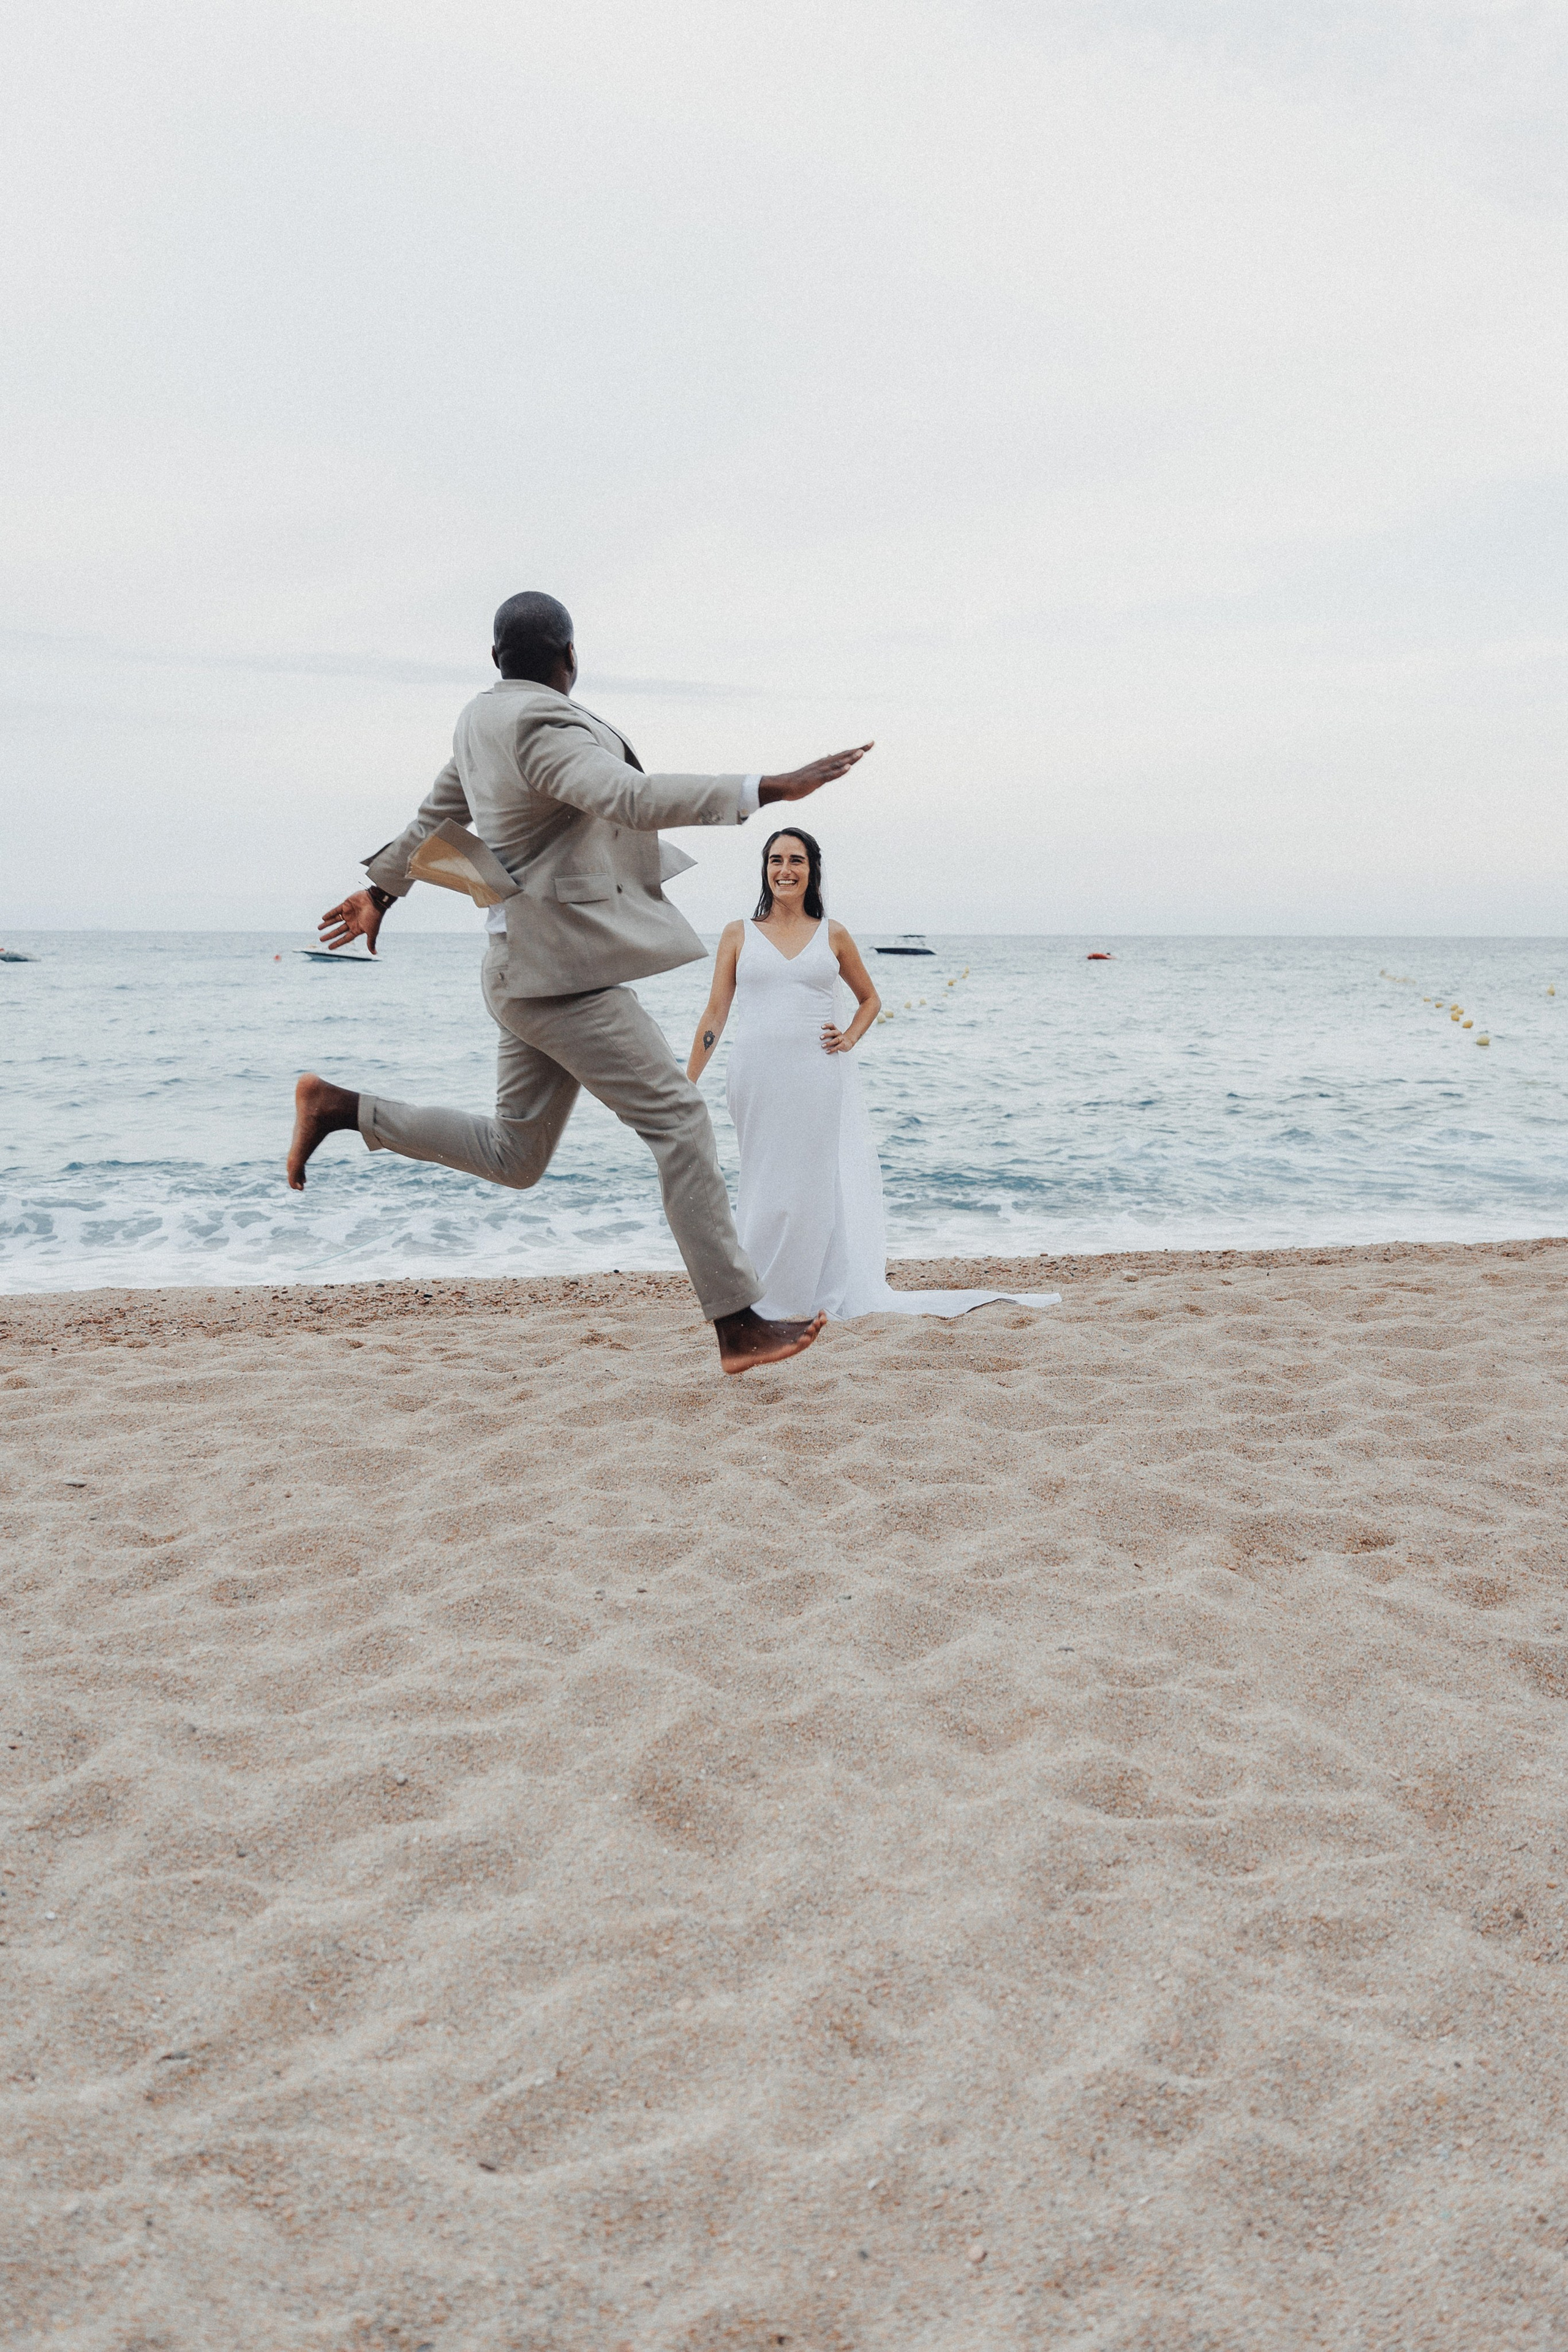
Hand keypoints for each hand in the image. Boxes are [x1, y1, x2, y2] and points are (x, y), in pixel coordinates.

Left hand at [318, 888, 386, 955]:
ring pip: (335, 920)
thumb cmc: (374, 917)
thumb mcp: (372, 932)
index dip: (337, 943)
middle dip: (329, 935)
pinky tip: (323, 918)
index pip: (345, 938)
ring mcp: (348, 913)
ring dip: (327, 924)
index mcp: (357, 929)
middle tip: (321, 939)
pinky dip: (329, 914)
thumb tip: (375, 954)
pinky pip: (335, 910)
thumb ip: (371, 942)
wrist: (375, 901)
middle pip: (338, 930)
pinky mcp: (346, 905)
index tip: (329, 948)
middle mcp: (352, 922)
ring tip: (318, 928)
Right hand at [759, 742, 873, 803]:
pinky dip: (840, 771)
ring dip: (851, 758)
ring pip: (839, 763)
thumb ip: (824, 765)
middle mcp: (825, 764)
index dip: (856, 750)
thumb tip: (830, 756)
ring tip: (862, 752)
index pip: (844, 755)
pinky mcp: (817, 779)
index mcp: (825, 763)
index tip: (868, 745)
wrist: (784, 786)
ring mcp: (821, 771)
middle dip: (859, 750)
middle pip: (845, 755)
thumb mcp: (815, 771)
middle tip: (871, 743)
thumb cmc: (798, 780)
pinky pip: (831, 775)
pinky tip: (848, 767)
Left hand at [821, 1023, 853, 1054]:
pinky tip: (827, 1051)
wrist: (848, 1042)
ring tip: (822, 1046)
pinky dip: (832, 1049)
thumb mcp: (833, 1035)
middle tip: (820, 1037)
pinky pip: (837, 1047)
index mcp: (835, 1030)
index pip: (831, 1025)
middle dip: (827, 1035)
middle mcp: (838, 1033)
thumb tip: (815, 1038)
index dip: (827, 1025)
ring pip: (835, 1040)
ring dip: (828, 1043)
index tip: (821, 1027)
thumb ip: (826, 1035)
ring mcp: (841, 1039)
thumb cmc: (837, 1038)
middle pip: (833, 1032)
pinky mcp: (843, 1045)